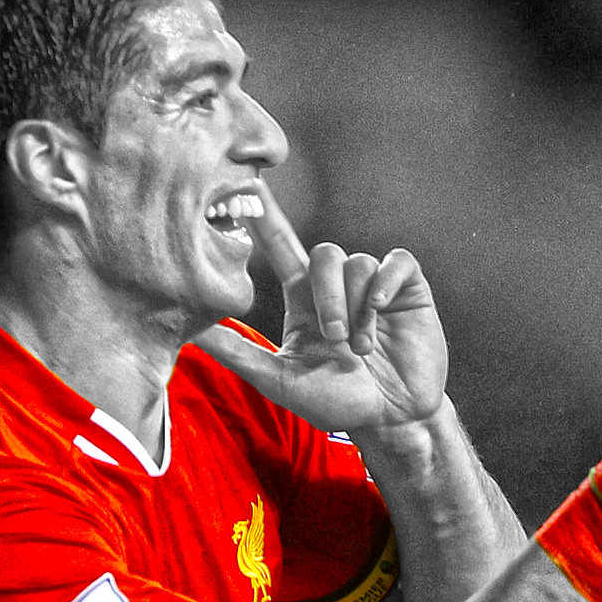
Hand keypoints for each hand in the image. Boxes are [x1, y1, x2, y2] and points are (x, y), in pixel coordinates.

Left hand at [194, 188, 447, 433]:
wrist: (391, 418)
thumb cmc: (336, 400)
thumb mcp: (281, 381)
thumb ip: (241, 354)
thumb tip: (193, 332)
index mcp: (303, 298)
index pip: (280, 244)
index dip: (266, 215)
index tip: (247, 183)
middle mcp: (337, 285)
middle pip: (324, 255)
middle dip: (328, 297)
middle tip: (334, 339)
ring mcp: (373, 285)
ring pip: (357, 263)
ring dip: (356, 308)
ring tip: (361, 348)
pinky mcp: (408, 289)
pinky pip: (396, 262)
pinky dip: (386, 283)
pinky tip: (382, 308)